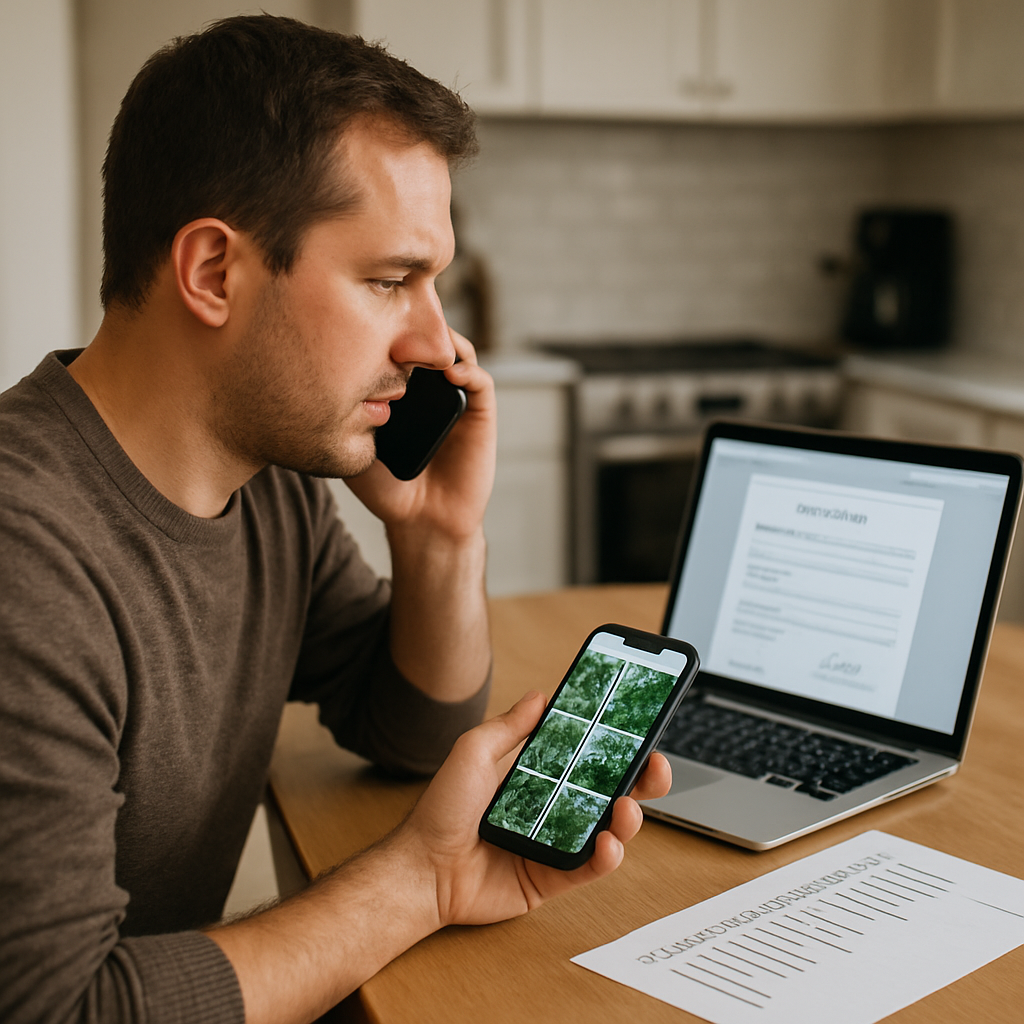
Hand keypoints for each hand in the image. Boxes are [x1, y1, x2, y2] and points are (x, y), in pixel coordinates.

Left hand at [344, 328, 495, 542]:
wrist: (422, 522)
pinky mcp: (480, 414)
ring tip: (424, 336)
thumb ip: (344, 414)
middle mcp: (431, 391)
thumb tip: (321, 374)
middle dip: (415, 324)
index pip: (398, 348)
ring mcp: (456, 399)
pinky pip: (480, 382)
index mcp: (402, 393)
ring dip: (443, 339)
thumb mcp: (354, 445)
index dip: (388, 330)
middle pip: (428, 342)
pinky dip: (467, 369)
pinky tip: (450, 371)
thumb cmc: (386, 490)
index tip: (369, 318)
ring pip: (456, 352)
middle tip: (398, 313)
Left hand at [399, 691, 673, 927]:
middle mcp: (554, 808)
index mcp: (538, 776)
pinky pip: (591, 868)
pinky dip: (608, 856)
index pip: (587, 755)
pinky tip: (609, 843)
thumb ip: (509, 727)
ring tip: (627, 807)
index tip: (640, 723)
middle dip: (642, 778)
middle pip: (611, 791)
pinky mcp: (553, 879)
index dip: (616, 741)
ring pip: (609, 829)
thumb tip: (541, 695)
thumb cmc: (441, 810)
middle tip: (655, 764)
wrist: (422, 868)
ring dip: (630, 817)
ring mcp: (556, 844)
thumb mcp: (473, 752)